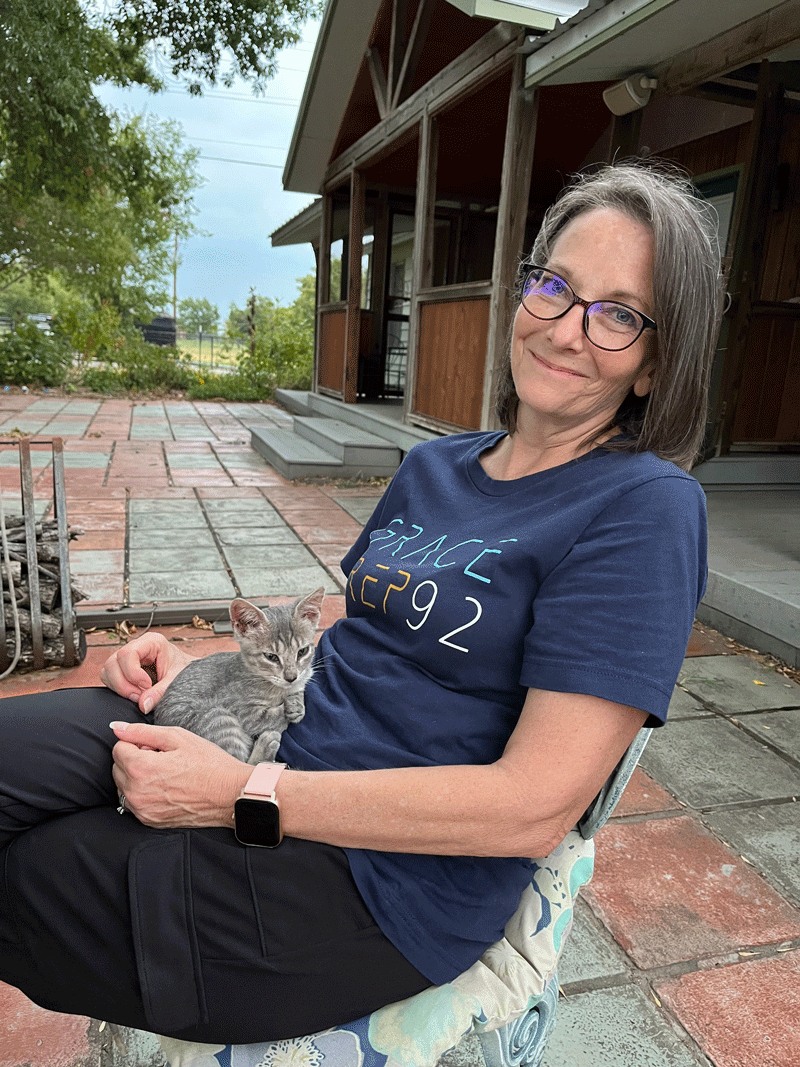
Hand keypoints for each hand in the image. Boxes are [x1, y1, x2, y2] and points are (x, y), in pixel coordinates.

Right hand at [100, 632, 195, 713]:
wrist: (191, 675)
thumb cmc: (186, 672)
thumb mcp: (177, 680)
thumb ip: (161, 691)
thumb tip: (143, 704)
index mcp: (151, 641)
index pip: (127, 653)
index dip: (133, 673)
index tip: (146, 686)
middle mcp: (136, 647)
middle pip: (113, 662)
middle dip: (124, 684)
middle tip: (140, 695)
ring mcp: (127, 658)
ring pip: (108, 671)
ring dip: (120, 687)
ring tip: (138, 696)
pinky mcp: (123, 669)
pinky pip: (109, 678)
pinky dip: (118, 689)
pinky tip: (134, 694)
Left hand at [110, 721, 251, 827]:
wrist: (230, 794)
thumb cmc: (209, 764)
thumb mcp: (177, 737)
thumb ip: (142, 731)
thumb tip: (117, 728)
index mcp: (140, 768)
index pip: (118, 748)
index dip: (138, 743)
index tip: (157, 747)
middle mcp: (136, 793)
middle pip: (117, 768)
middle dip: (134, 759)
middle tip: (163, 759)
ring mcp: (142, 810)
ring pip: (123, 786)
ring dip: (137, 777)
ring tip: (166, 774)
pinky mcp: (150, 821)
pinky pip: (134, 803)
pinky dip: (144, 793)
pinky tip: (167, 788)